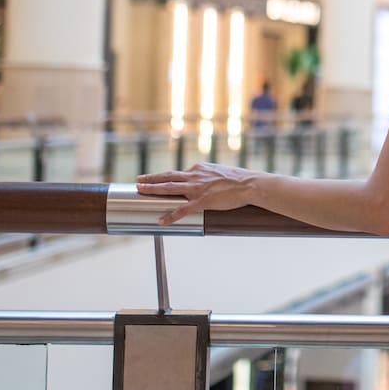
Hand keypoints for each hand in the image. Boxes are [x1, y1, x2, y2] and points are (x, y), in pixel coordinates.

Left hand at [136, 163, 260, 224]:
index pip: (178, 173)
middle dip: (151, 178)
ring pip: (170, 188)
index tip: (156, 178)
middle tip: (138, 180)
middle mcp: (195, 176)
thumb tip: (207, 183)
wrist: (250, 184)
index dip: (165, 177)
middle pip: (168, 176)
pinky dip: (170, 216)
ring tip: (140, 191)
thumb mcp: (220, 172)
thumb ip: (209, 177)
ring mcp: (197, 188)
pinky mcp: (202, 201)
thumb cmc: (239, 180)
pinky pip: (182, 210)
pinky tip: (161, 221)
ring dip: (153, 189)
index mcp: (199, 169)